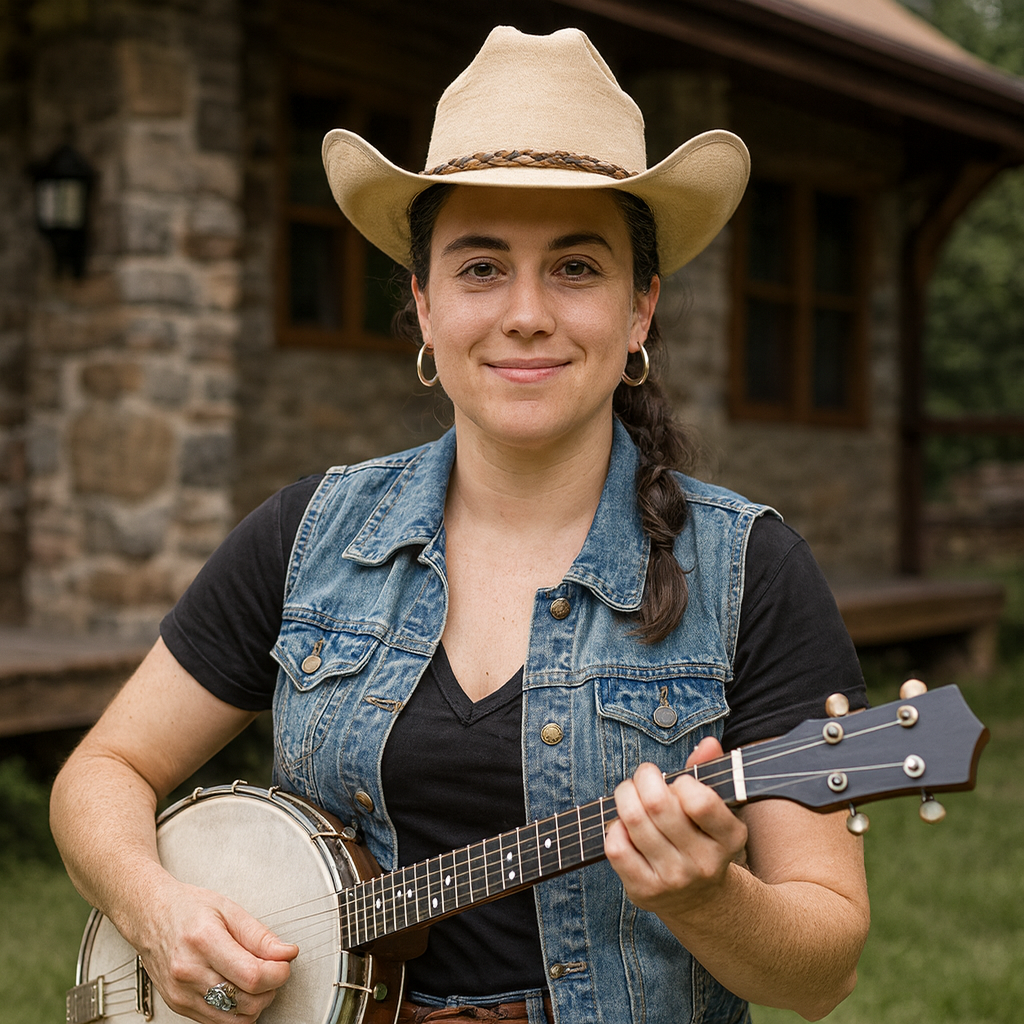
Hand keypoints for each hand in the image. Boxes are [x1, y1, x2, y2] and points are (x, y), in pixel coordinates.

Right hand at [133, 877, 297, 1022]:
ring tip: (257, 979)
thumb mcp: (229, 909)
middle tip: (274, 969)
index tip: (285, 963)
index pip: (251, 975)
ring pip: (234, 1020)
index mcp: (204, 941)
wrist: (150, 916)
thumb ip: (260, 935)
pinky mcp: (179, 1006)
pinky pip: (218, 1022)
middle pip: (245, 1002)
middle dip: (271, 989)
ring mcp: (181, 993)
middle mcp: (189, 972)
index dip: (278, 973)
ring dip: (256, 1003)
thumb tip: (286, 953)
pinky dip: (236, 1010)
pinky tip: (238, 988)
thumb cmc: (186, 908)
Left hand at [604, 738, 747, 920]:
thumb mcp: (716, 809)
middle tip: (643, 777)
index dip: (681, 782)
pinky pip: (616, 848)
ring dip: (624, 796)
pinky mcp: (644, 891)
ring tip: (629, 793)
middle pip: (657, 805)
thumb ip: (709, 771)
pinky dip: (614, 826)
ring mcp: (673, 880)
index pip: (701, 802)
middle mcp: (703, 862)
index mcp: (729, 838)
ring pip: (633, 822)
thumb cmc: (702, 838)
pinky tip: (623, 824)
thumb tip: (707, 743)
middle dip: (643, 778)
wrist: (701, 900)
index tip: (678, 783)